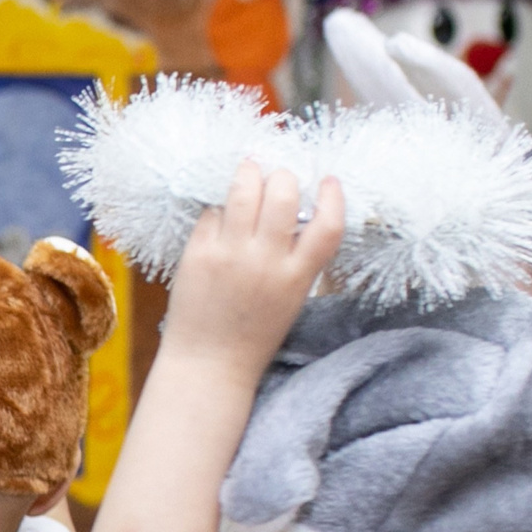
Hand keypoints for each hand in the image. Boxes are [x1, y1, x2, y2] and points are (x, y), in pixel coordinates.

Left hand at [162, 162, 344, 379]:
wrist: (209, 363)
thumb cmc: (252, 333)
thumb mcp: (291, 297)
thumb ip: (297, 258)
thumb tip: (295, 212)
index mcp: (297, 276)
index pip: (328, 224)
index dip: (333, 196)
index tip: (328, 181)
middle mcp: (265, 261)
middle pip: (283, 196)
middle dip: (283, 177)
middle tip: (278, 176)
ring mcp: (229, 255)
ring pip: (244, 193)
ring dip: (249, 173)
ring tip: (249, 168)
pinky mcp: (197, 254)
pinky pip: (211, 214)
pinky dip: (219, 207)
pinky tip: (222, 211)